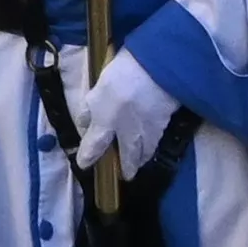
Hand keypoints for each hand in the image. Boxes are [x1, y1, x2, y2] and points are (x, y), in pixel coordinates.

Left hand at [72, 43, 179, 168]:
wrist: (157, 71)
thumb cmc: (122, 76)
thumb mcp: (98, 89)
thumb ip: (89, 107)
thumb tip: (82, 123)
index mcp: (106, 124)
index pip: (94, 147)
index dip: (89, 157)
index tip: (85, 164)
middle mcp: (127, 134)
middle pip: (128, 157)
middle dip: (127, 167)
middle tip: (127, 175)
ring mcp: (148, 130)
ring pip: (145, 151)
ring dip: (142, 158)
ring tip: (141, 161)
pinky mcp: (165, 121)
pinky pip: (157, 138)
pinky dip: (154, 144)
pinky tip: (154, 140)